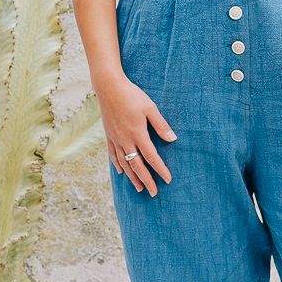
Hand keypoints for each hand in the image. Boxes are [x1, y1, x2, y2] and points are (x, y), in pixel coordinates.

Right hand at [95, 72, 176, 196]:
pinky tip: (122, 172)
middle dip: (146, 180)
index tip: (168, 180)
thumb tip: (172, 140)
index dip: (160, 169)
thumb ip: (161, 125)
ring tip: (139, 188)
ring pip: (124, 163)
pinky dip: (118, 165)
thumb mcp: (150, 108)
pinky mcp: (108, 135)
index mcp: (138, 133)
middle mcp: (125, 139)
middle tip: (154, 193)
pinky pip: (113, 155)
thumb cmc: (132, 95)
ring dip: (133, 177)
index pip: (151, 157)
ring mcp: (115, 139)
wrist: (108, 88)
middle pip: (137, 165)